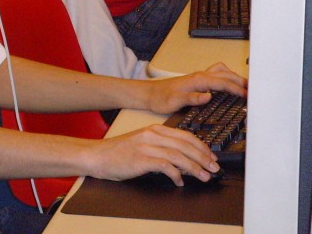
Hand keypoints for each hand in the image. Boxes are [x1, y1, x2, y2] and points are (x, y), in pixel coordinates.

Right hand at [86, 123, 220, 185]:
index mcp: (155, 129)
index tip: (211, 157)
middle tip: (213, 168)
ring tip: (203, 176)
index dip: (202, 146)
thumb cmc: (119, 152)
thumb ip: (162, 146)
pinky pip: (164, 166)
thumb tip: (183, 158)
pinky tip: (180, 181)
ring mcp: (147, 147)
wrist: (97, 155)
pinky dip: (176, 174)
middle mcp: (152, 135)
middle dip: (203, 158)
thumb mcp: (143, 142)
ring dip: (194, 167)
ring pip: (178, 155)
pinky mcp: (141, 159)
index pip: (185, 135)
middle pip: (185, 145)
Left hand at [146, 63, 246, 115]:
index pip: (223, 82)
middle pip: (226, 74)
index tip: (248, 95)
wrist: (149, 94)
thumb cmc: (160, 98)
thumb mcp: (174, 102)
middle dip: (241, 80)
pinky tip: (230, 85)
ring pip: (222, 71)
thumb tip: (208, 96)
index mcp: (198, 80)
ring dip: (234, 77)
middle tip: (254, 90)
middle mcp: (200, 76)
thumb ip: (192, 98)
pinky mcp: (197, 80)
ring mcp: (199, 76)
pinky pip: (217, 74)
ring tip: (246, 87)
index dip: (237, 88)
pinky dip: (227, 77)